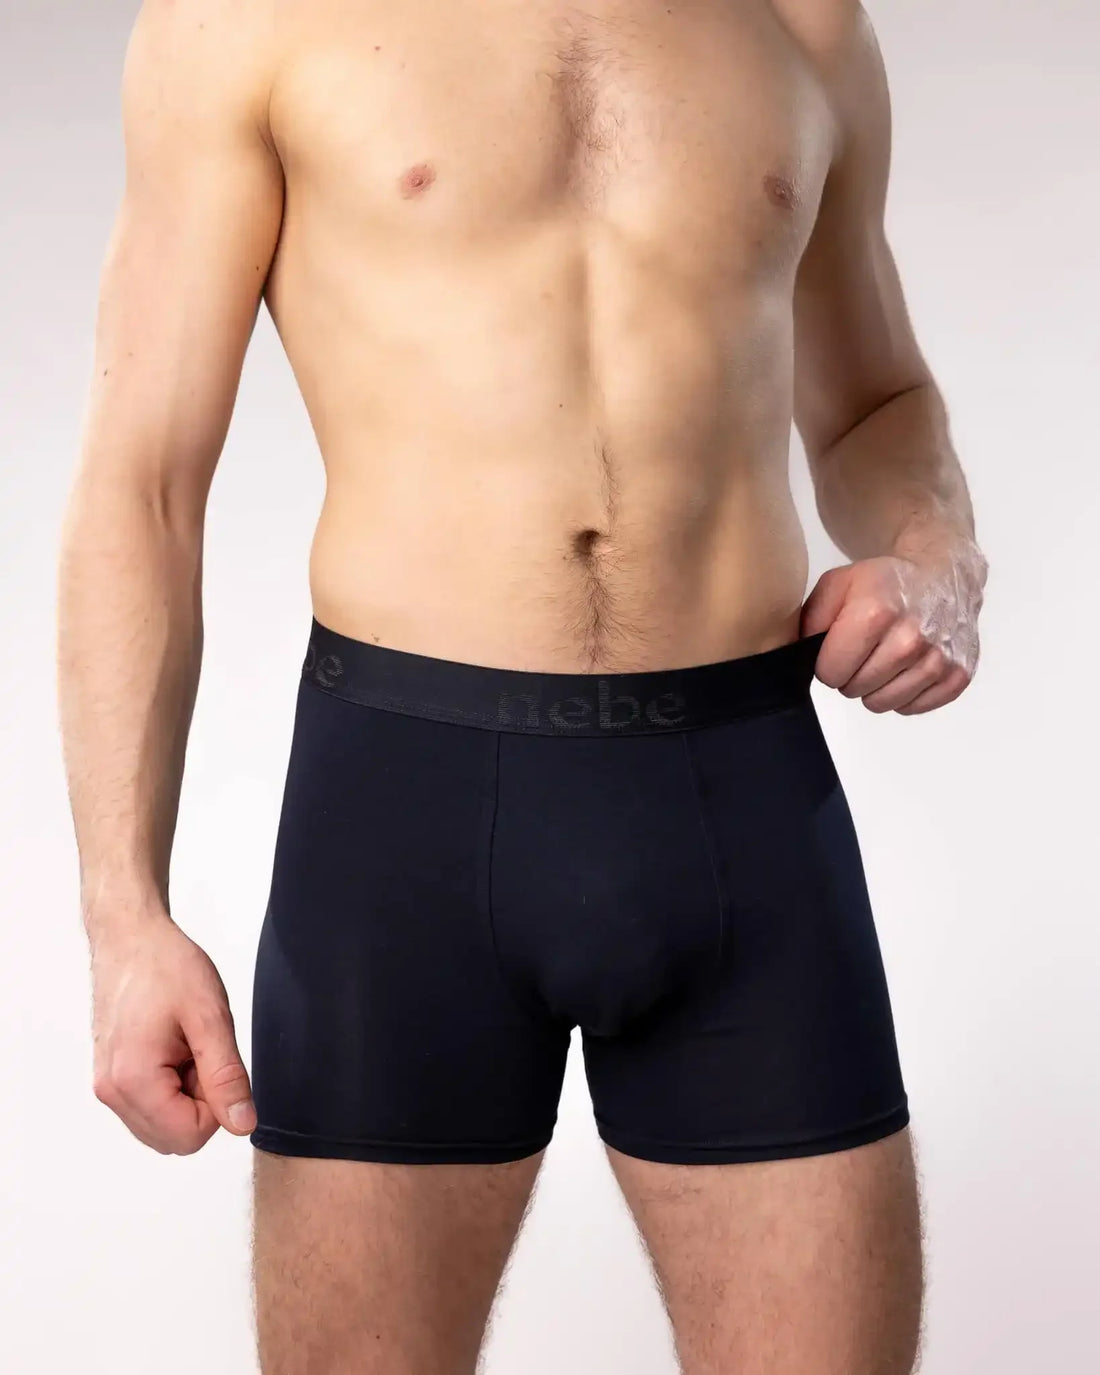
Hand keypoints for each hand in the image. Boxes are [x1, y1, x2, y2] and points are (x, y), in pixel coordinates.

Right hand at [90, 915, 255, 1153]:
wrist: (130, 938)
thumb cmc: (166, 966)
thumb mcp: (210, 1017)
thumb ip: (227, 1076)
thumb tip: (242, 1124)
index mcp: (133, 1080)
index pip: (189, 1136)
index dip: (218, 1105)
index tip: (214, 1060)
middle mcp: (111, 1092)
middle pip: (174, 1138)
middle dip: (201, 1102)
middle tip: (200, 1050)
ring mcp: (107, 1086)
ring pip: (163, 1126)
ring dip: (186, 1095)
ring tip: (186, 1046)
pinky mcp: (111, 1077)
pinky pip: (150, 1107)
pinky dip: (171, 1087)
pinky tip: (174, 1048)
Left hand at [801, 550, 984, 714]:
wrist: (942, 572)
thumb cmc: (885, 582)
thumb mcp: (837, 585)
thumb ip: (810, 621)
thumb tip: (800, 658)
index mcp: (875, 614)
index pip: (831, 674)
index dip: (828, 663)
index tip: (839, 647)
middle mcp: (911, 640)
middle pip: (855, 690)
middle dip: (851, 674)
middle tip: (863, 650)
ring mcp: (939, 659)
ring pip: (883, 704)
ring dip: (876, 686)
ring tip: (884, 657)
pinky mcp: (959, 675)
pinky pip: (913, 707)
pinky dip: (905, 693)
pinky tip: (906, 666)